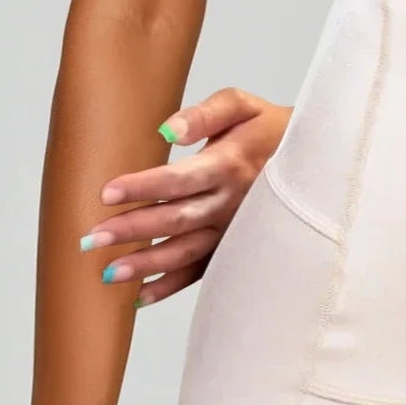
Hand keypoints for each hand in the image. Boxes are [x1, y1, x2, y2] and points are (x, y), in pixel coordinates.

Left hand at [81, 86, 292, 308]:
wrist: (316, 163)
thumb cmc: (269, 128)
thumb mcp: (242, 106)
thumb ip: (204, 114)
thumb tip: (167, 130)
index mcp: (228, 165)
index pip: (177, 179)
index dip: (142, 186)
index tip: (105, 193)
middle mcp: (230, 203)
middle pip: (174, 219)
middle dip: (131, 231)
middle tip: (90, 240)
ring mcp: (233, 231)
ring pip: (184, 252)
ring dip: (146, 265)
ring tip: (107, 275)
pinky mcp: (234, 248)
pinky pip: (201, 272)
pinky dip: (171, 287)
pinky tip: (139, 298)